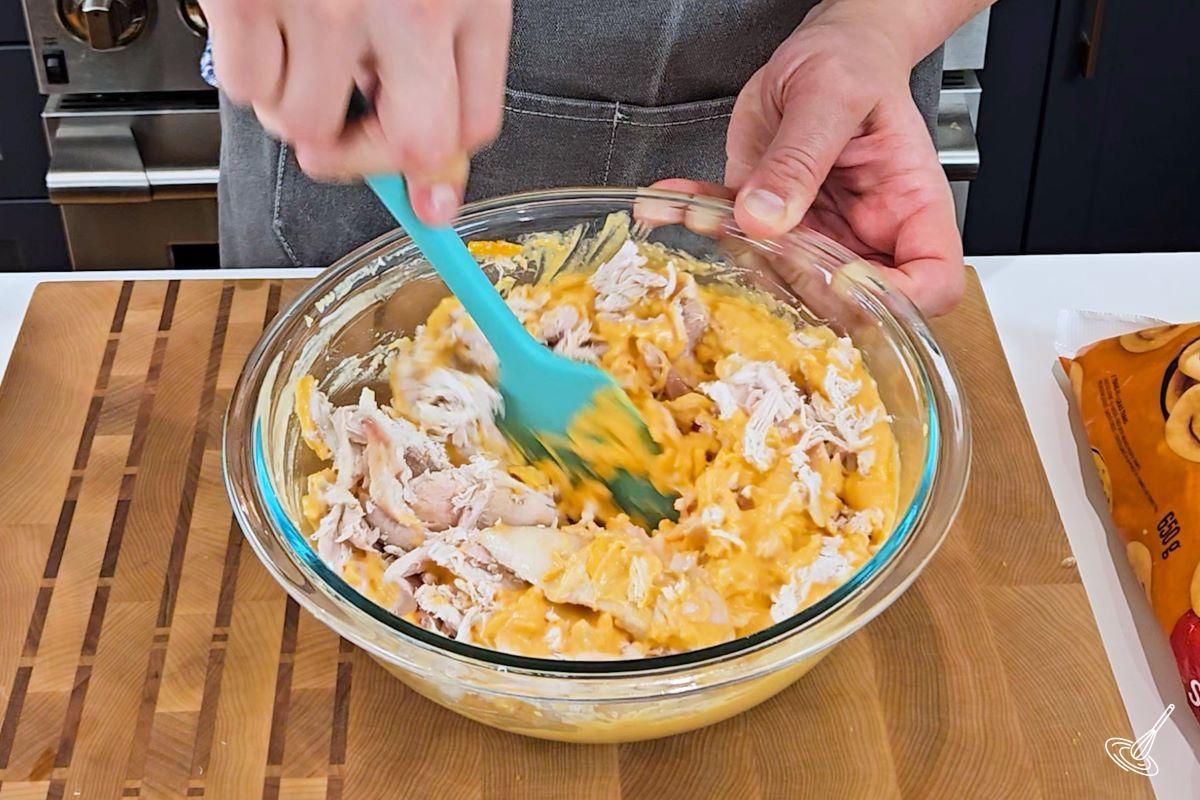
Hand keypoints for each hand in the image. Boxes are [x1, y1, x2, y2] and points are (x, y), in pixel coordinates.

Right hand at [200, 0, 511, 223]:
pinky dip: (247, 70)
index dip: (441, 170)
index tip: (425, 192)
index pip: (470, 127)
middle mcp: (404, 5)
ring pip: (302, 123)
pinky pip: (243, 84)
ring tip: (298, 52)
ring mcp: (322, 2)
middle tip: (345, 140)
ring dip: (293, 106)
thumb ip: (450, 62)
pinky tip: (266, 24)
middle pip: (400, 146)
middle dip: (367, 160)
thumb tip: (432, 181)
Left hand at [710, 10, 963, 314]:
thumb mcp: (831, 96)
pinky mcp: (770, 225)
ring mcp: (818, 237)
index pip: (932, 284)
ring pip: (780, 282)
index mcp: (911, 206)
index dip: (893, 300)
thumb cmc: (852, 65)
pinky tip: (668, 202)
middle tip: (756, 236)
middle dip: (795, 281)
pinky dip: (697, 220)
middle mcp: (867, 234)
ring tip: (698, 209)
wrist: (818, 52)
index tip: (841, 277)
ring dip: (732, 250)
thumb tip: (766, 216)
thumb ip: (800, 157)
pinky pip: (734, 240)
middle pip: (850, 303)